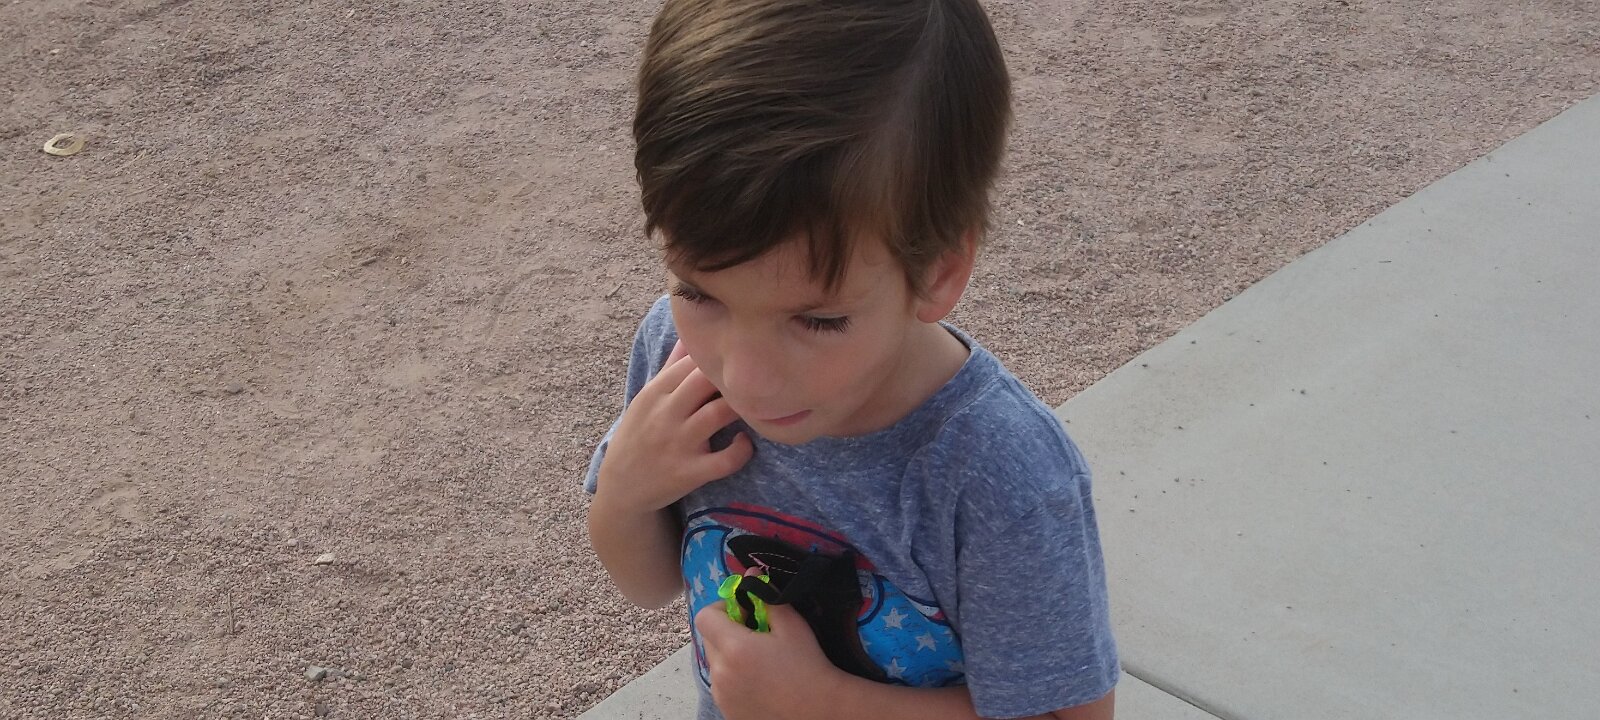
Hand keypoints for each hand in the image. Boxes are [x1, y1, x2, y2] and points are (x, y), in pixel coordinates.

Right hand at [597, 341, 753, 513]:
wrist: (621, 488)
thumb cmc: (640, 435)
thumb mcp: (648, 398)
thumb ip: (672, 367)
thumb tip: (689, 333)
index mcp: (656, 391)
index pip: (691, 360)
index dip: (719, 356)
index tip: (738, 359)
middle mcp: (665, 414)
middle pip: (704, 380)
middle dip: (731, 376)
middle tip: (753, 380)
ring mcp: (678, 444)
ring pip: (718, 414)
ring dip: (742, 407)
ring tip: (755, 407)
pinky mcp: (689, 473)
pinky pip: (725, 460)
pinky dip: (742, 450)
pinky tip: (744, 442)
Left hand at [696, 601, 841, 719]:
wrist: (818, 711)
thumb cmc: (808, 666)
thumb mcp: (792, 626)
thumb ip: (767, 597)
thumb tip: (751, 573)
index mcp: (734, 648)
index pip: (705, 616)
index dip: (722, 608)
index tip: (744, 612)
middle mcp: (720, 673)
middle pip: (709, 638)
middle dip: (727, 630)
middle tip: (756, 634)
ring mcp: (721, 695)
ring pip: (715, 663)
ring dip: (729, 655)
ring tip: (760, 661)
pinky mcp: (726, 711)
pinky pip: (721, 685)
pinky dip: (733, 677)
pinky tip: (760, 681)